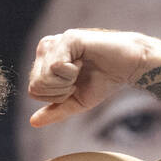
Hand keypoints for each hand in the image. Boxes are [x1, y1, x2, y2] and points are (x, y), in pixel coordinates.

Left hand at [27, 29, 150, 126]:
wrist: (127, 66)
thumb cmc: (103, 81)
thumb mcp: (76, 102)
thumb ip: (54, 111)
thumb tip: (33, 122)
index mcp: (45, 62)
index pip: (33, 90)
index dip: (55, 97)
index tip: (73, 87)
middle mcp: (47, 49)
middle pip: (36, 85)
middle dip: (60, 91)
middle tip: (77, 79)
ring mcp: (56, 42)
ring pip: (43, 77)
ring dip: (66, 82)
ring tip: (80, 69)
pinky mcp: (68, 38)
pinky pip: (55, 67)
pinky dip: (71, 72)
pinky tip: (82, 61)